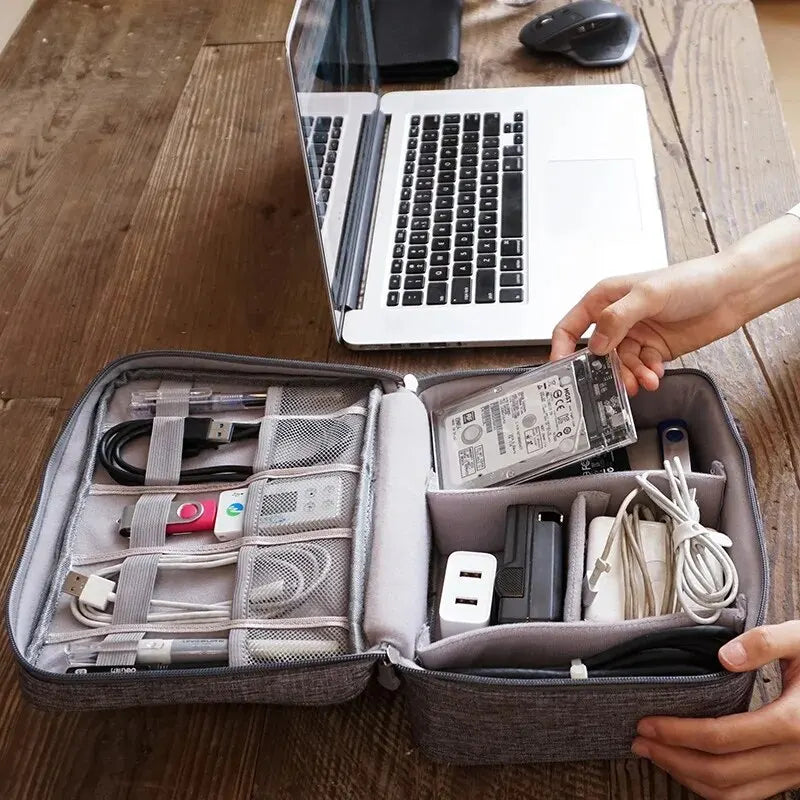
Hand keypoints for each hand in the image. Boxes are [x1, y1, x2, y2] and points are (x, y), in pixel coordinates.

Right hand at [549, 253, 744, 394]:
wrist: (732, 292)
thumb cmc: (692, 280)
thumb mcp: (649, 294)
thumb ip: (617, 319)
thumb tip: (597, 345)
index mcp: (605, 299)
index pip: (571, 326)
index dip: (561, 348)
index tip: (562, 370)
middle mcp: (617, 318)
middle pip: (596, 353)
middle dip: (604, 370)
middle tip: (611, 384)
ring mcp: (636, 335)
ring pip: (620, 365)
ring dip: (630, 375)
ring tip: (644, 380)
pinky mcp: (654, 350)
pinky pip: (641, 369)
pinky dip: (647, 375)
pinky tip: (656, 374)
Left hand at [632, 622, 799, 799]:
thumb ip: (764, 642)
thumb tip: (724, 656)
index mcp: (794, 722)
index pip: (723, 737)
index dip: (680, 733)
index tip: (648, 722)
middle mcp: (796, 756)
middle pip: (724, 772)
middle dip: (674, 758)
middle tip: (641, 741)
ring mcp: (796, 771)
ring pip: (736, 793)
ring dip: (689, 778)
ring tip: (657, 755)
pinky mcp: (794, 775)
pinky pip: (751, 794)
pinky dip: (715, 788)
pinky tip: (690, 767)